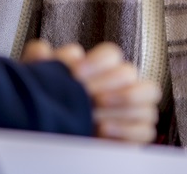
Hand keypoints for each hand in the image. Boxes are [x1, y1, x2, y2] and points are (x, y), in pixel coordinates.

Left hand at [22, 39, 159, 142]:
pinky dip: (127, 130)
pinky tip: (103, 131)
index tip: (76, 73)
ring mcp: (135, 108)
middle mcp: (124, 84)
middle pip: (129, 72)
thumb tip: (42, 51)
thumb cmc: (58, 104)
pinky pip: (146, 129)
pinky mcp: (138, 133)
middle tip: (88, 96)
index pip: (111, 53)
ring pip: (145, 96)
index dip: (96, 62)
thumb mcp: (43, 81)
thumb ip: (39, 61)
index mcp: (104, 67)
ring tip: (96, 115)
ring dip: (121, 105)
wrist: (60, 136)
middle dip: (107, 84)